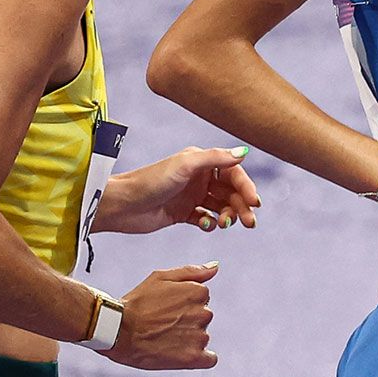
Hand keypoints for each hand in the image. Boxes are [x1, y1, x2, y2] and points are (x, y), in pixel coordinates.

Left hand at [97, 147, 259, 235]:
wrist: (123, 205)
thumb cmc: (150, 181)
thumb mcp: (185, 165)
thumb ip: (215, 157)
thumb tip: (243, 151)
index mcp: (200, 162)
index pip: (233, 173)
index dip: (246, 187)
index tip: (254, 203)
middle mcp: (198, 177)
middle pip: (230, 192)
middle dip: (241, 206)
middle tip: (248, 223)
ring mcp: (191, 196)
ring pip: (221, 206)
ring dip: (228, 216)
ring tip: (224, 224)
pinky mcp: (183, 213)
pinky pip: (206, 219)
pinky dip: (210, 223)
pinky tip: (206, 225)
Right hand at [112, 263, 217, 369]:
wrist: (117, 331)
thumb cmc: (137, 303)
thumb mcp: (160, 277)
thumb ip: (192, 271)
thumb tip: (215, 267)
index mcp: (199, 292)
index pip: (202, 298)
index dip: (182, 303)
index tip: (166, 307)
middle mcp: (204, 313)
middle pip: (203, 318)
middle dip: (186, 320)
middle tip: (162, 323)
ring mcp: (200, 336)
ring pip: (202, 337)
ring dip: (188, 339)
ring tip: (163, 338)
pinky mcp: (194, 357)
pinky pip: (210, 359)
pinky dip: (198, 357)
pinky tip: (181, 354)